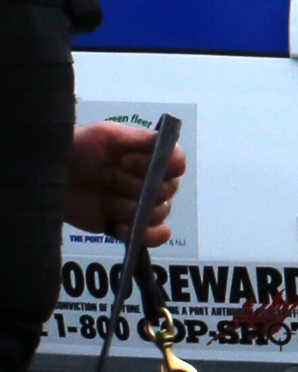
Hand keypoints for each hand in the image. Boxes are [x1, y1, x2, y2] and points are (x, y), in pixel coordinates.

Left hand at [63, 121, 182, 244]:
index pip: (176, 164)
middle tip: (106, 176)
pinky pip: (157, 236)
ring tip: (104, 200)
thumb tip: (170, 143)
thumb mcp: (105, 134)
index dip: (159, 165)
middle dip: (135, 186)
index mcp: (149, 157)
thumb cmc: (75, 149)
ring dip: (129, 208)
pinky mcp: (130, 227)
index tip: (126, 161)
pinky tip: (120, 226)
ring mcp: (142, 206)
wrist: (48, 176)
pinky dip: (145, 234)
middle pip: (167, 191)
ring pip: (158, 214)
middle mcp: (151, 182)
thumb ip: (140, 138)